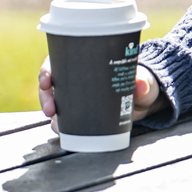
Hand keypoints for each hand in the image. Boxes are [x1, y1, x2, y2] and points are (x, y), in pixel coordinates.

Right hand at [40, 58, 165, 123]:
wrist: (146, 102)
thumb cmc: (142, 84)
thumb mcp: (144, 81)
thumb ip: (143, 82)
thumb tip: (140, 84)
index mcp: (87, 62)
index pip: (59, 61)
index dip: (47, 69)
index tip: (46, 80)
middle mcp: (78, 79)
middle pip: (51, 83)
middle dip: (45, 96)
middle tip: (50, 109)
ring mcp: (78, 97)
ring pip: (54, 101)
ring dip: (50, 112)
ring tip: (56, 124)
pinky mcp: (82, 114)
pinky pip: (65, 118)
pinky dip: (60, 124)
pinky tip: (60, 130)